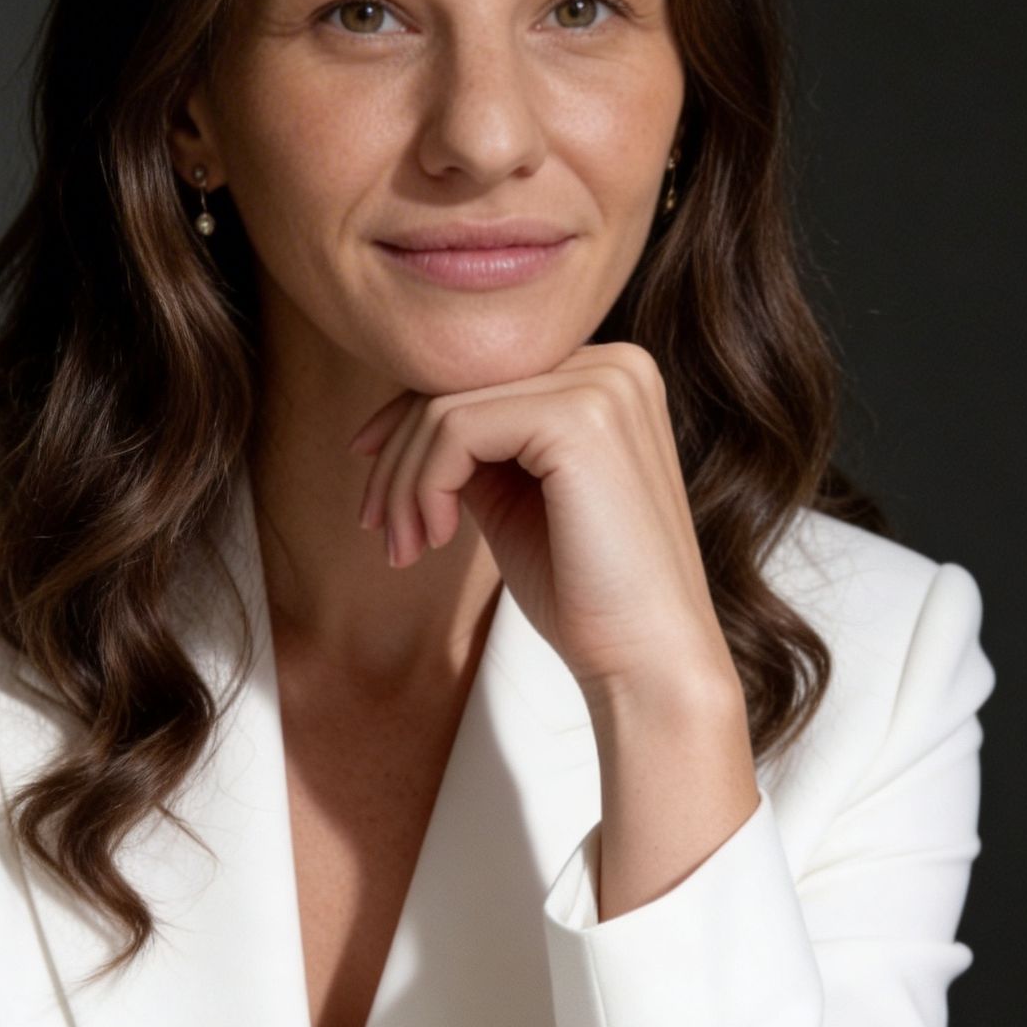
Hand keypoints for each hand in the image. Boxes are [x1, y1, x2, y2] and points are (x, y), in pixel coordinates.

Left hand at [348, 342, 732, 707]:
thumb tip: (398, 423)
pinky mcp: (580, 418)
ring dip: (404, 483)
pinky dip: (425, 487)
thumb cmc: (586, 594)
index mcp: (608, 377)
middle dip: (398, 459)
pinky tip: (434, 540)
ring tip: (402, 547)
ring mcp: (603, 385)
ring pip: (447, 407)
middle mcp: (614, 365)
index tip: (379, 489)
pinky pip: (457, 430)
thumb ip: (475, 449)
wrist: (647, 662)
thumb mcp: (516, 500)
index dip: (410, 426)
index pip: (484, 375)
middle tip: (379, 529)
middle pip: (460, 381)